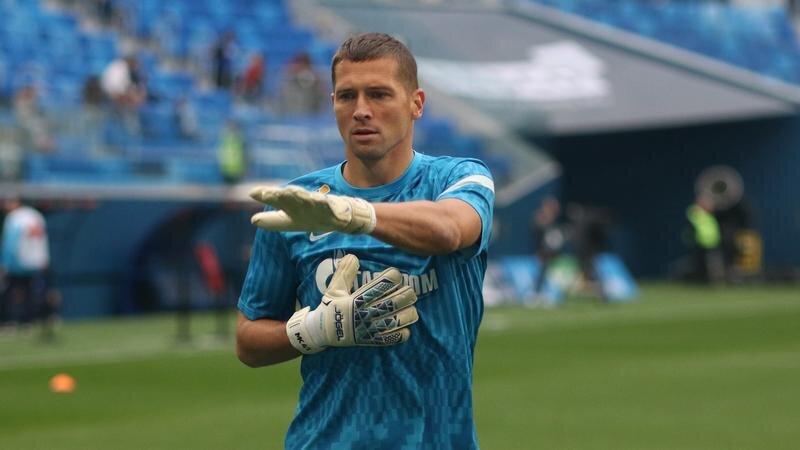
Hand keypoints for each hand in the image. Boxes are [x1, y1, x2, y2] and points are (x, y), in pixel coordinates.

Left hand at [250, 185, 375, 233]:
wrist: (339, 218)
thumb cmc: (311, 217)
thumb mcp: (290, 221)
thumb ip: (272, 220)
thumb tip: (253, 220)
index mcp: (291, 206)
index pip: (276, 200)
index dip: (266, 196)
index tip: (254, 193)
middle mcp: (302, 202)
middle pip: (289, 198)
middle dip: (280, 195)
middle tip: (268, 193)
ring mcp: (317, 204)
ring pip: (307, 198)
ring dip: (299, 194)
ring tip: (290, 191)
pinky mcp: (331, 207)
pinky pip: (326, 204)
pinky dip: (323, 201)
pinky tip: (319, 199)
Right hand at [286, 254, 417, 353]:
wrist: (321, 333)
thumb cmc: (330, 307)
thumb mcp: (334, 288)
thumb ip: (344, 272)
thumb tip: (353, 256)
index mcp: (355, 300)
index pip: (378, 287)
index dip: (390, 279)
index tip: (396, 274)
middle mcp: (364, 315)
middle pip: (392, 304)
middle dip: (405, 296)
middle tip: (410, 291)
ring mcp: (369, 329)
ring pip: (395, 322)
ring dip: (407, 314)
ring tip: (412, 307)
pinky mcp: (371, 340)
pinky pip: (391, 339)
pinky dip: (402, 333)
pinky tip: (406, 327)